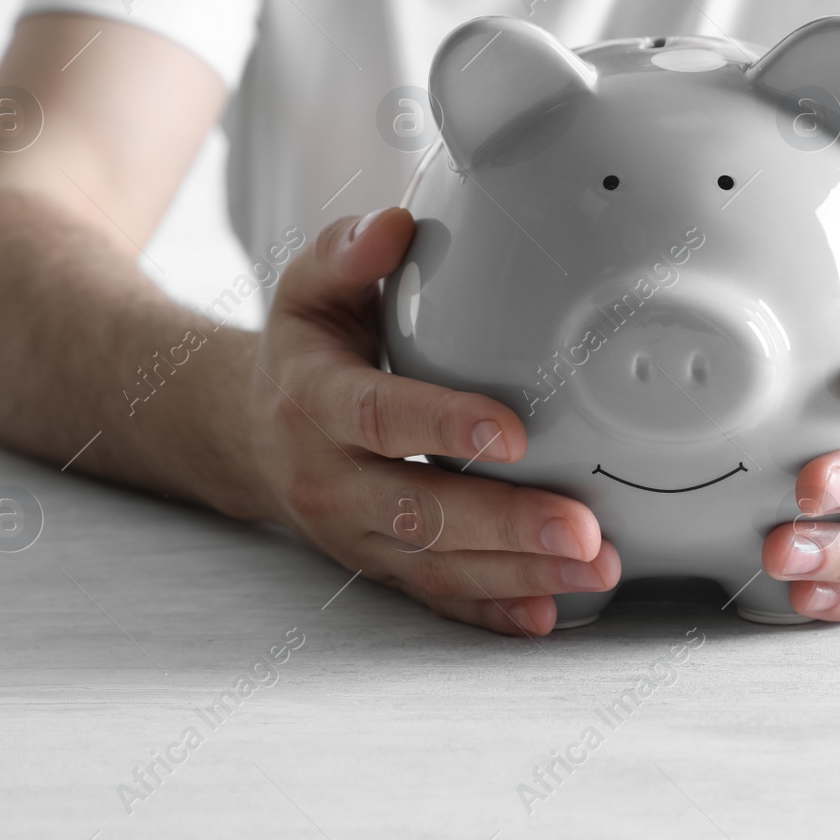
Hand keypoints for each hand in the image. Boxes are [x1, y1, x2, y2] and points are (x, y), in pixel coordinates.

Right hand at [244, 208, 619, 635]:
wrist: (246, 432)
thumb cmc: (302, 350)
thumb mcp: (308, 288)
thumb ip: (349, 254)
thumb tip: (395, 225)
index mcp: (314, 400)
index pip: (377, 417)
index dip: (442, 426)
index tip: (512, 432)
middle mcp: (329, 478)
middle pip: (420, 511)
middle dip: (507, 525)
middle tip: (584, 529)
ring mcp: (353, 533)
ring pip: (437, 565)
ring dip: (520, 574)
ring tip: (593, 569)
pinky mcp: (377, 566)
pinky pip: (434, 598)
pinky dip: (490, 611)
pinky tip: (546, 613)